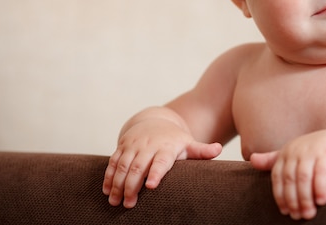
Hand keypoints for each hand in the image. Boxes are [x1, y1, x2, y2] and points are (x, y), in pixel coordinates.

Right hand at [102, 118, 221, 207]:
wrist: (154, 120)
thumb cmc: (175, 140)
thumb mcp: (188, 144)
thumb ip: (202, 151)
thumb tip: (219, 149)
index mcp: (167, 147)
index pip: (161, 161)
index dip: (155, 173)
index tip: (150, 186)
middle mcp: (148, 145)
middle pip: (139, 166)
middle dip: (132, 186)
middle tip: (129, 204)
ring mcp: (134, 145)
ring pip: (124, 165)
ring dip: (117, 183)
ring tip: (115, 201)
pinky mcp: (122, 146)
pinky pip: (113, 161)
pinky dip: (108, 175)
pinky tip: (106, 190)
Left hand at [250, 129, 325, 219]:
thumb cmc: (316, 151)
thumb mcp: (293, 154)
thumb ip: (273, 159)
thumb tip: (252, 160)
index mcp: (287, 152)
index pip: (277, 177)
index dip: (280, 195)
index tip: (285, 211)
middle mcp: (297, 150)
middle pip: (290, 179)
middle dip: (293, 200)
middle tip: (298, 216)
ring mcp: (313, 151)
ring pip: (304, 177)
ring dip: (305, 198)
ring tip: (309, 213)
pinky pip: (322, 173)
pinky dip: (320, 188)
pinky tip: (321, 201)